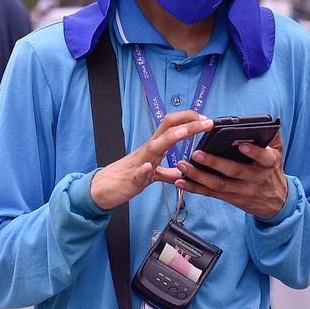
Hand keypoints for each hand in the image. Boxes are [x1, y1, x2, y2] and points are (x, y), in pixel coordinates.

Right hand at [90, 111, 212, 209]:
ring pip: (155, 146)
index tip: (206, 121)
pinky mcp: (131, 179)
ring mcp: (139, 162)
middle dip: (188, 123)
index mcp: (155, 147)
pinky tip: (148, 167)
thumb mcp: (153, 174)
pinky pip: (137, 173)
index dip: (190, 120)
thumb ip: (168, 173)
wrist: (102, 188)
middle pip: (168, 128)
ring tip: (185, 132)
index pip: (173, 125)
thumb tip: (184, 173)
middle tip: (206, 121)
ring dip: (170, 138)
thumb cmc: (127, 177)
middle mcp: (149, 150)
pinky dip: (143, 169)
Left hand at [162, 131, 287, 219]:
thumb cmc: (273, 171)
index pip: (263, 157)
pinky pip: (212, 194)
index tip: (241, 145)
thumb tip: (266, 122)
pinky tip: (182, 182)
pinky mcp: (232, 199)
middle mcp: (256, 178)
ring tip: (183, 166)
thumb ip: (273, 136)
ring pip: (219, 184)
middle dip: (214, 163)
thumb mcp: (279, 152)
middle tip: (197, 153)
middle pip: (234, 171)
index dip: (253, 152)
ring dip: (199, 175)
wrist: (277, 202)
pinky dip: (195, 188)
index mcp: (269, 163)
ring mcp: (243, 191)